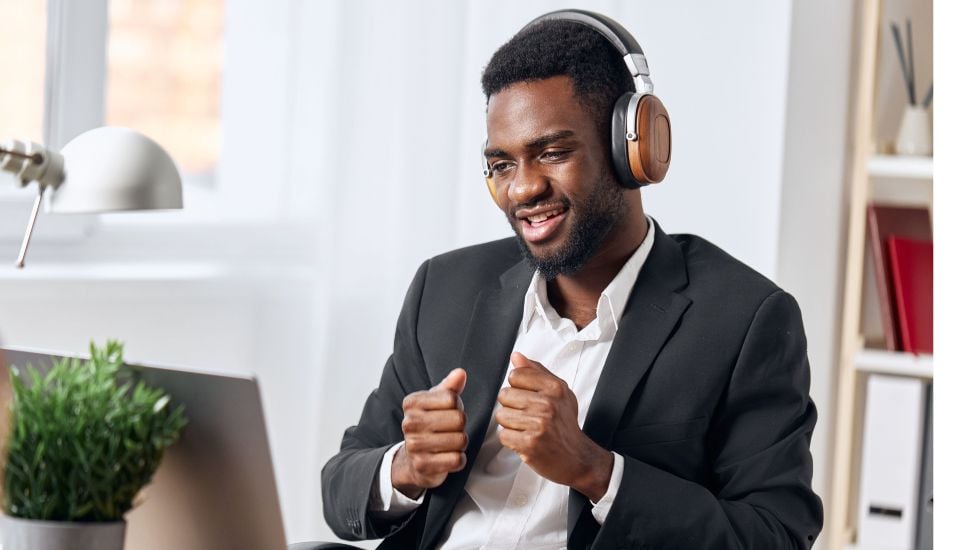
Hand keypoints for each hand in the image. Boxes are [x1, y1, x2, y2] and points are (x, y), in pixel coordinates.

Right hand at [392, 368, 468, 498]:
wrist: (413, 458)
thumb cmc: (429, 424)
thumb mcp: (437, 402)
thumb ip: (450, 387)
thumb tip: (460, 373)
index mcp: (412, 403)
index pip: (452, 399)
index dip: (457, 407)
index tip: (447, 413)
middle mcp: (409, 423)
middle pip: (459, 419)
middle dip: (461, 426)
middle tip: (450, 430)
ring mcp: (414, 445)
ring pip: (461, 440)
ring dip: (461, 443)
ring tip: (449, 443)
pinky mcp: (423, 465)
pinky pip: (457, 460)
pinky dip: (459, 459)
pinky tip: (448, 457)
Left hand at [496, 352, 613, 500]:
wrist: (577, 458)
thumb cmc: (565, 424)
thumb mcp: (559, 393)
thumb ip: (536, 372)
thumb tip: (516, 357)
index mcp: (554, 388)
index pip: (515, 375)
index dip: (518, 387)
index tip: (528, 397)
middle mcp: (547, 404)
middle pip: (505, 395)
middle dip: (512, 406)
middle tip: (528, 416)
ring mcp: (538, 424)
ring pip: (501, 416)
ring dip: (511, 424)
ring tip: (527, 428)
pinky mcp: (529, 444)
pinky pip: (503, 436)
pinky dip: (511, 440)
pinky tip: (525, 439)